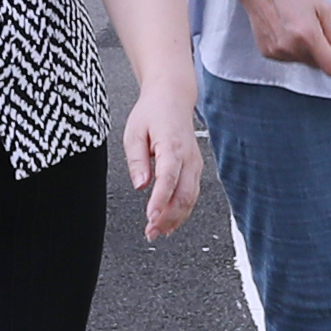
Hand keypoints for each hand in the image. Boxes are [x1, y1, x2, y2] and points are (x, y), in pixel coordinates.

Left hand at [125, 86, 206, 242]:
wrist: (172, 98)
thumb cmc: (153, 112)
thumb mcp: (134, 132)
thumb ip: (136, 160)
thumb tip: (140, 184)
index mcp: (172, 145)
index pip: (168, 179)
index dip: (160, 200)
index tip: (151, 217)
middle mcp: (188, 157)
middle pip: (184, 195)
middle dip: (168, 217)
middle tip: (151, 231)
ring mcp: (195, 164)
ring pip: (191, 199)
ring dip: (175, 219)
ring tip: (158, 231)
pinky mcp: (195, 169)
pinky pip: (192, 194)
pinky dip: (182, 211)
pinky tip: (170, 222)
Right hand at [228, 0, 330, 87]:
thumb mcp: (323, 7)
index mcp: (308, 35)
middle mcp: (291, 47)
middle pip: (318, 64)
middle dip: (325, 54)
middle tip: (320, 31)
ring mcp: (277, 52)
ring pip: (304, 62)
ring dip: (309, 52)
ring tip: (300, 26)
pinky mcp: (267, 53)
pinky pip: (289, 59)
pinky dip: (295, 50)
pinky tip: (288, 31)